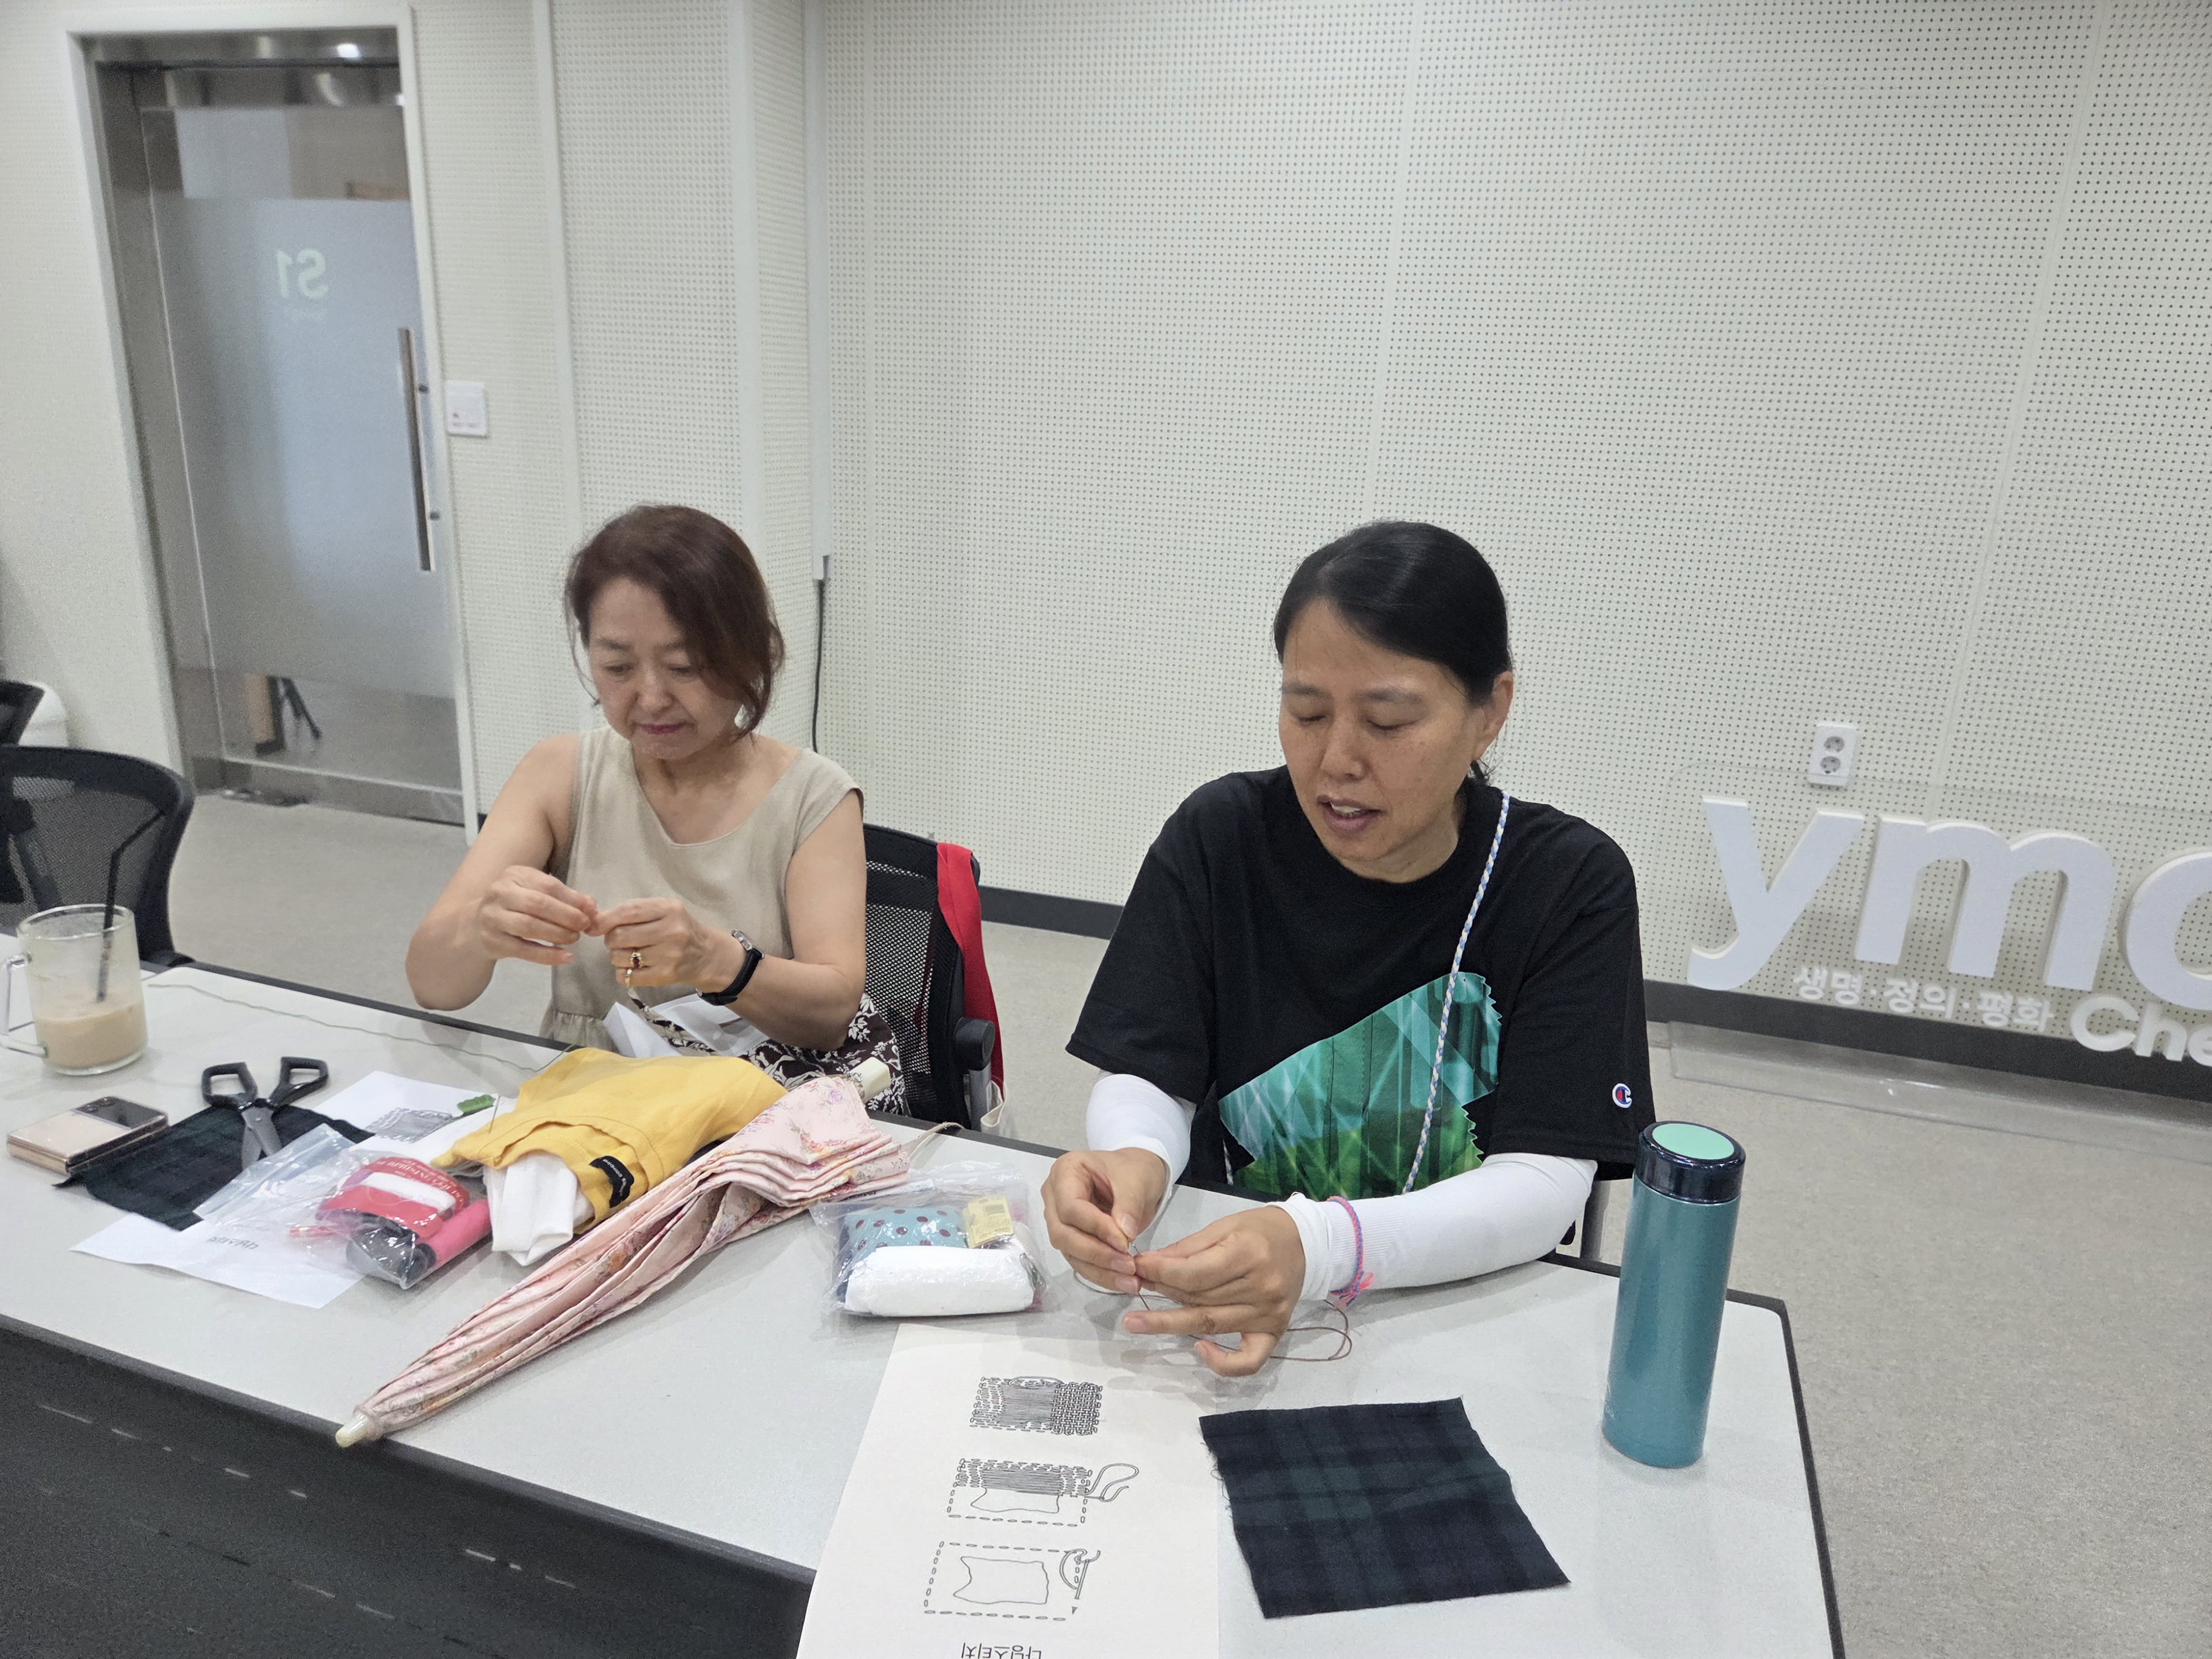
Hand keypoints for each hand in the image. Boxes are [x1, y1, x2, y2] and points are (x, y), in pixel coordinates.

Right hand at [474, 867, 599, 965]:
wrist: (475, 926)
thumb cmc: (514, 906)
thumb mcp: (535, 893)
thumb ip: (563, 897)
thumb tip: (591, 906)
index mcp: (514, 875)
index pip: (547, 885)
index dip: (572, 899)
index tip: (591, 910)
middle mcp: (499, 893)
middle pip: (538, 904)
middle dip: (566, 916)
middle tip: (584, 926)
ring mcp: (492, 917)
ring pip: (529, 926)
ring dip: (557, 934)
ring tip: (575, 938)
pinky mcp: (492, 941)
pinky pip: (523, 950)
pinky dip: (547, 955)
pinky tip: (565, 957)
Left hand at [595, 897, 727, 989]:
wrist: (706, 955)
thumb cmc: (678, 928)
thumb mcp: (662, 911)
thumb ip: (632, 912)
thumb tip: (593, 922)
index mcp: (669, 909)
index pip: (628, 911)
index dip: (605, 919)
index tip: (593, 926)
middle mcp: (671, 931)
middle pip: (619, 935)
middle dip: (611, 939)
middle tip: (620, 941)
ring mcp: (668, 955)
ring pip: (620, 957)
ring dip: (617, 956)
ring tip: (629, 954)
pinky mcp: (664, 975)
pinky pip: (627, 976)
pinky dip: (623, 973)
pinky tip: (633, 967)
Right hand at [1042, 1148, 1169, 1294]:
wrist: (1138, 1176)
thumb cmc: (1133, 1170)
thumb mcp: (1136, 1180)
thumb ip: (1128, 1205)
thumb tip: (1124, 1235)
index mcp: (1065, 1172)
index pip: (1070, 1207)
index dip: (1096, 1227)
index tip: (1125, 1242)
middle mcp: (1054, 1197)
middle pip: (1064, 1234)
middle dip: (1095, 1253)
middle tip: (1127, 1266)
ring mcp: (1060, 1220)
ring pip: (1070, 1252)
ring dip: (1099, 1270)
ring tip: (1130, 1281)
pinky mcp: (1071, 1239)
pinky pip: (1080, 1261)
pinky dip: (1101, 1273)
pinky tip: (1122, 1281)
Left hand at [1127, 1208, 1304, 1377]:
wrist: (1304, 1242)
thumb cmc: (1259, 1229)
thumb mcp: (1224, 1226)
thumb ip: (1188, 1249)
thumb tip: (1149, 1265)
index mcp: (1248, 1253)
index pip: (1195, 1273)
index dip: (1161, 1272)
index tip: (1136, 1267)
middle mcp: (1261, 1287)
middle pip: (1200, 1298)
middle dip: (1161, 1292)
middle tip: (1130, 1288)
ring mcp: (1268, 1314)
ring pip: (1211, 1324)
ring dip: (1169, 1323)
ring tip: (1136, 1322)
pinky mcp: (1274, 1332)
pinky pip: (1248, 1360)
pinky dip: (1222, 1363)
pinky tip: (1199, 1350)